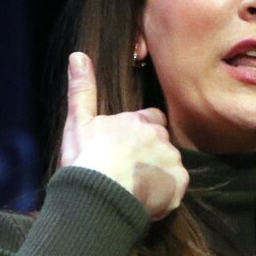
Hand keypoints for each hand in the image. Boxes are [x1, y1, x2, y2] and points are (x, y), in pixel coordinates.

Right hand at [60, 51, 187, 220]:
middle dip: (151, 153)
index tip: (128, 146)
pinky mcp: (178, 185)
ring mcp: (171, 161)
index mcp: (139, 121)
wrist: (97, 198)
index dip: (141, 132)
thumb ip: (82, 90)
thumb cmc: (85, 160)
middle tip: (130, 170)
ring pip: (170, 165)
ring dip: (158, 174)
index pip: (151, 119)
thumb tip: (77, 55)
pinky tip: (146, 199)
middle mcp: (160, 138)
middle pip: (162, 142)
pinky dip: (166, 194)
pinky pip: (176, 187)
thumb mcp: (78, 122)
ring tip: (136, 188)